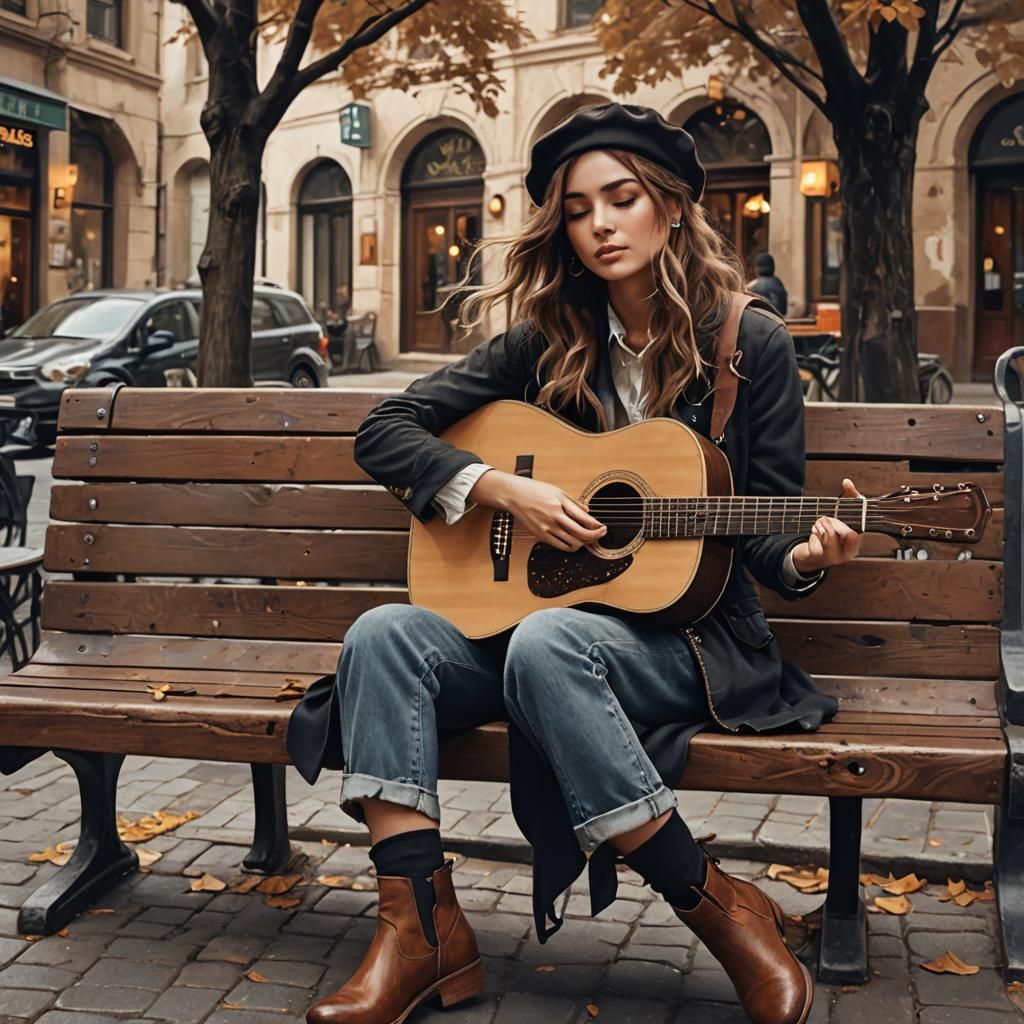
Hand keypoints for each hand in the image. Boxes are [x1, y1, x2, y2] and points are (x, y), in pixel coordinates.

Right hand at [469, 470, 606, 551]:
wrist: (513, 495)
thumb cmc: (534, 490)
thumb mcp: (557, 491)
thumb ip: (573, 503)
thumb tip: (587, 511)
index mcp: (559, 504)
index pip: (584, 519)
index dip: (597, 526)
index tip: (603, 527)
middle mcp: (554, 518)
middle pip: (581, 534)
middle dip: (594, 536)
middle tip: (600, 533)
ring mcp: (547, 528)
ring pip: (572, 543)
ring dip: (583, 542)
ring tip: (588, 538)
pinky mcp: (541, 535)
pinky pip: (561, 546)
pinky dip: (571, 546)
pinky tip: (574, 541)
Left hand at [791, 478, 862, 574]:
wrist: (814, 553)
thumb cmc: (831, 533)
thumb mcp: (841, 514)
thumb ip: (848, 497)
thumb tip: (847, 482)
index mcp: (858, 540)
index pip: (862, 528)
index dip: (857, 518)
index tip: (847, 511)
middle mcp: (851, 551)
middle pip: (847, 532)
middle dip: (833, 522)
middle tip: (825, 519)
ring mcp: (838, 557)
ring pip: (832, 535)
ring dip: (822, 525)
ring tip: (819, 524)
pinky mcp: (824, 557)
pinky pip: (820, 542)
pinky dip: (816, 532)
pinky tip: (815, 531)